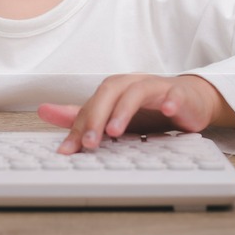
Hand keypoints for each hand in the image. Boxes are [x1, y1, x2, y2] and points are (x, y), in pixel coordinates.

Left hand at [37, 74, 234, 153]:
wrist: (190, 101)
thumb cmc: (149, 108)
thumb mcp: (113, 115)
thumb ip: (82, 115)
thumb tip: (44, 112)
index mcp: (114, 90)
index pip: (91, 104)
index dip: (78, 126)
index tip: (67, 150)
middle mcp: (132, 84)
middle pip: (109, 91)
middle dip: (96, 117)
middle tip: (89, 143)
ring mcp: (156, 87)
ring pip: (137, 91)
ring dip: (124, 110)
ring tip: (115, 132)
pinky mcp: (179, 94)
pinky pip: (174, 95)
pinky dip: (169, 102)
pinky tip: (166, 112)